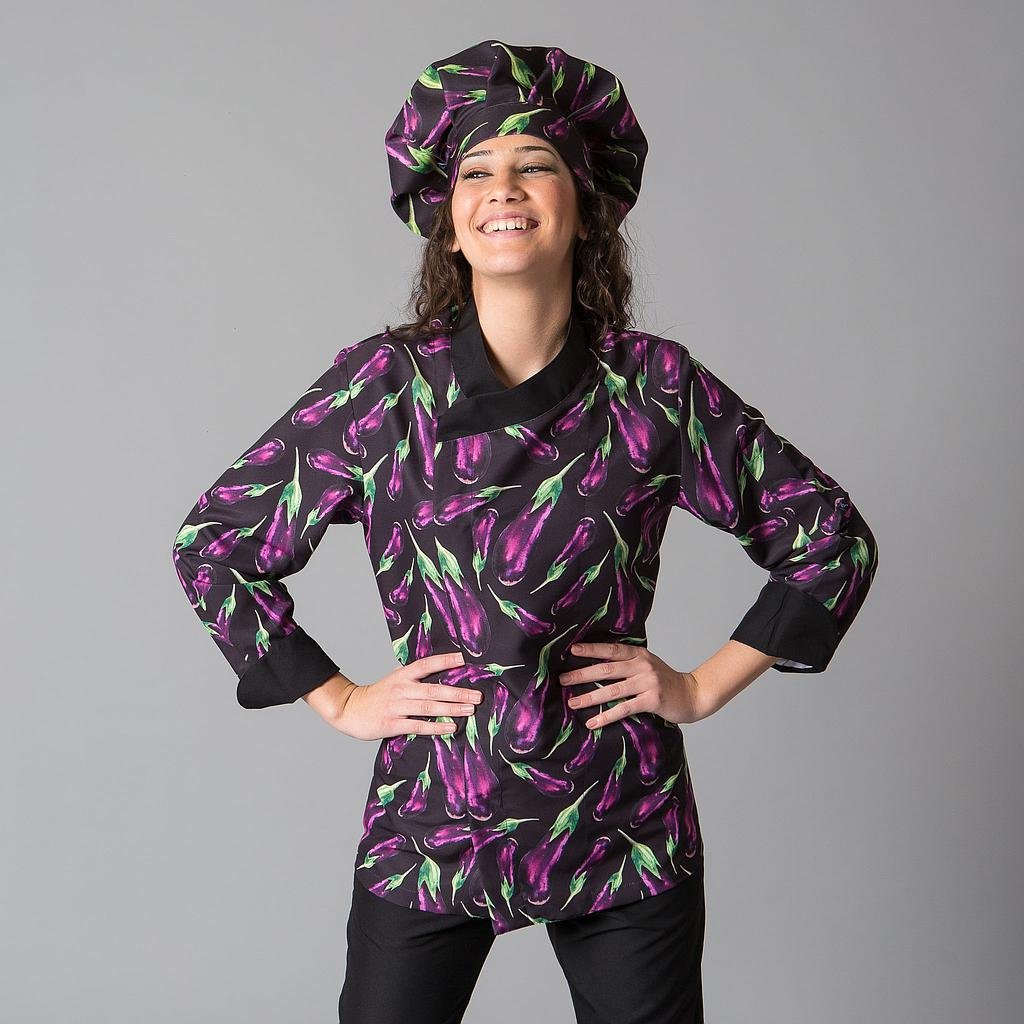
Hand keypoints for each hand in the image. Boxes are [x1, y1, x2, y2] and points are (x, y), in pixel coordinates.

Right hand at [334, 650, 482, 740]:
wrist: (349, 709)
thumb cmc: (378, 695)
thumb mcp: (395, 680)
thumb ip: (415, 677)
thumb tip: (441, 671)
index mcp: (402, 675)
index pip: (426, 664)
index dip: (444, 661)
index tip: (463, 659)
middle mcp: (401, 689)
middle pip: (434, 689)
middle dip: (458, 692)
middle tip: (477, 695)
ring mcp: (397, 707)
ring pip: (429, 707)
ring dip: (452, 708)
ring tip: (470, 709)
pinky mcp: (392, 724)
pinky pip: (419, 726)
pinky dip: (437, 727)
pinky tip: (452, 727)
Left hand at [558, 641, 708, 726]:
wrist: (693, 694)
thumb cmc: (666, 681)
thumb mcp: (648, 665)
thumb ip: (629, 662)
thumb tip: (598, 665)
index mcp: (639, 654)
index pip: (610, 650)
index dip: (591, 649)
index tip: (572, 650)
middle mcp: (642, 665)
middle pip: (606, 669)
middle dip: (582, 674)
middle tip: (563, 679)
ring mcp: (647, 682)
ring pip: (612, 689)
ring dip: (589, 697)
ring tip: (572, 702)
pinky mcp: (651, 700)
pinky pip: (624, 708)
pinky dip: (606, 716)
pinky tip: (593, 722)